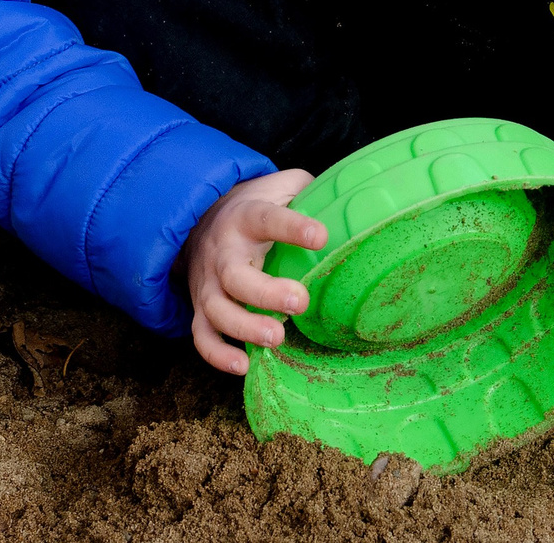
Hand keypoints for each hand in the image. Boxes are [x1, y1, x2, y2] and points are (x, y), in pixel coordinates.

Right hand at [180, 169, 324, 374]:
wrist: (200, 218)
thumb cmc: (254, 207)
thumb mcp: (279, 188)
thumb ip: (309, 192)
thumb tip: (354, 204)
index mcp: (245, 217)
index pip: (267, 219)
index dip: (292, 228)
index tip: (320, 236)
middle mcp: (223, 251)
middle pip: (235, 275)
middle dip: (266, 292)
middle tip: (299, 301)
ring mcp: (207, 282)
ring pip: (217, 308)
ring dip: (244, 327)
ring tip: (276, 338)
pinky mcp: (200, 307)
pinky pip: (201, 335)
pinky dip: (217, 354)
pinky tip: (244, 364)